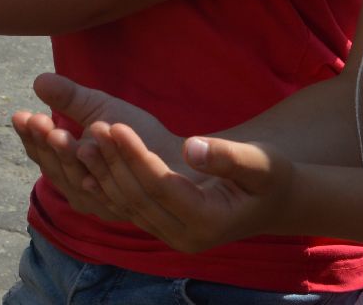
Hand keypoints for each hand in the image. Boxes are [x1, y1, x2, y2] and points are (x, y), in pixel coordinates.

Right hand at [10, 72, 163, 219]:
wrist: (180, 158)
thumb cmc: (137, 137)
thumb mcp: (99, 110)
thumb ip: (70, 99)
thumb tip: (38, 80)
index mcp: (69, 170)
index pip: (42, 155)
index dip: (30, 136)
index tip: (20, 114)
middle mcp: (81, 191)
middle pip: (54, 169)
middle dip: (44, 144)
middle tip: (36, 120)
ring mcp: (102, 202)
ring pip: (77, 180)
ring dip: (67, 155)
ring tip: (59, 132)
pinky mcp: (126, 204)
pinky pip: (107, 188)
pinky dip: (96, 167)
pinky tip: (89, 147)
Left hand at [76, 126, 291, 254]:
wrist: (274, 201)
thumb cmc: (271, 176)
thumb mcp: (260, 162)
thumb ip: (229, 156)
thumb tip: (193, 148)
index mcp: (210, 222)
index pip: (161, 187)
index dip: (136, 156)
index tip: (116, 125)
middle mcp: (187, 237)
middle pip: (139, 198)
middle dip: (114, 161)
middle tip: (94, 125)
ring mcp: (172, 236)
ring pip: (128, 204)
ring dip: (106, 171)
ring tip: (88, 136)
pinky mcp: (162, 228)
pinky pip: (128, 206)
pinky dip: (108, 182)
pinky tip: (92, 159)